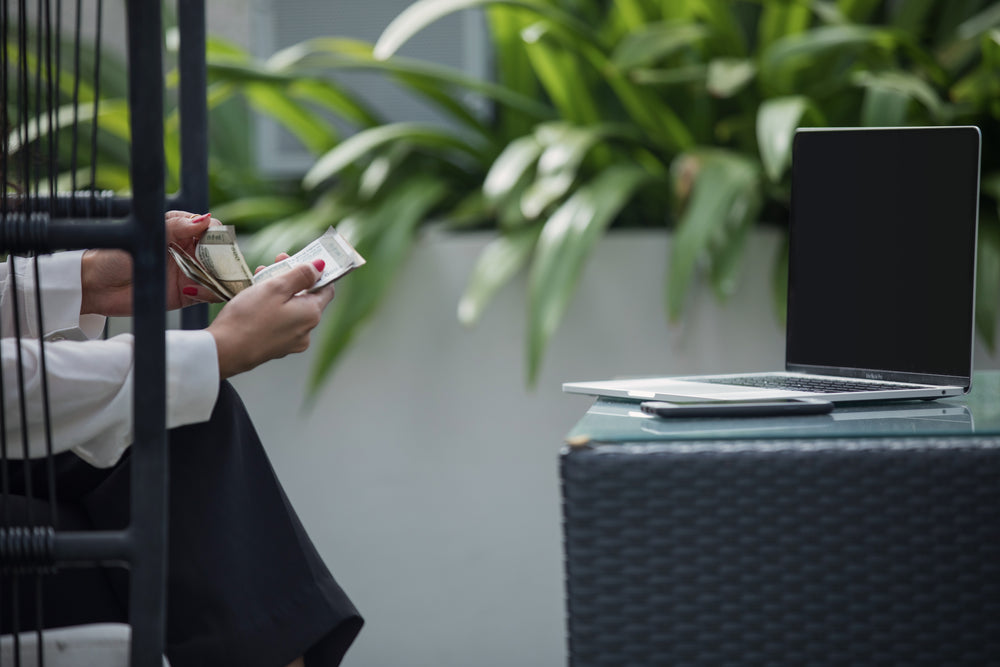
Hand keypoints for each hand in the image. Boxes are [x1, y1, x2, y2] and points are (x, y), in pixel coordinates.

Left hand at [80, 210, 217, 315]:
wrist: (97, 286)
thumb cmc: (116, 255)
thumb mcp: (146, 236)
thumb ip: (177, 227)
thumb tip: (205, 220)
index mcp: (183, 232)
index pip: (212, 229)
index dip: (219, 235)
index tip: (219, 241)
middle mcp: (191, 251)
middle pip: (221, 253)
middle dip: (227, 259)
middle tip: (222, 265)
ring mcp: (191, 273)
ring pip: (219, 274)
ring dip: (220, 278)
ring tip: (209, 281)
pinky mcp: (188, 294)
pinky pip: (209, 294)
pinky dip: (210, 293)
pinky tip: (195, 291)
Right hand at [207, 259, 335, 378]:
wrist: (224, 351)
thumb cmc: (249, 317)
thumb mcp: (276, 287)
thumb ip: (301, 275)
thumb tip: (320, 267)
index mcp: (311, 314)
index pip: (326, 289)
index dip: (317, 272)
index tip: (305, 260)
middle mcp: (306, 330)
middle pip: (306, 297)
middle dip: (292, 278)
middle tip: (276, 261)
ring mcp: (291, 342)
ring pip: (291, 308)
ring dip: (279, 291)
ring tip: (260, 276)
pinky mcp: (276, 347)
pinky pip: (280, 321)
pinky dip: (272, 308)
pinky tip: (255, 298)